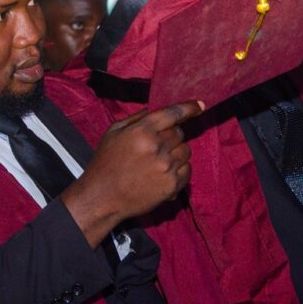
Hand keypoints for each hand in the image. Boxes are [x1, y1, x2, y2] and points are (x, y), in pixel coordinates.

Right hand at [61, 100, 202, 244]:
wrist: (102, 198)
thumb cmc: (105, 164)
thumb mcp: (113, 133)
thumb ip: (135, 119)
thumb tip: (154, 110)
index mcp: (142, 131)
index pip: (173, 114)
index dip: (189, 108)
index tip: (200, 105)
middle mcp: (157, 148)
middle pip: (180, 133)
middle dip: (171, 136)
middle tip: (156, 146)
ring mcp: (166, 168)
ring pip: (186, 151)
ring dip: (176, 153)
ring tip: (158, 162)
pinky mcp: (172, 185)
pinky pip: (188, 170)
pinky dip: (179, 170)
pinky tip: (163, 174)